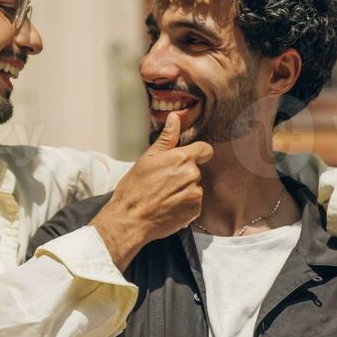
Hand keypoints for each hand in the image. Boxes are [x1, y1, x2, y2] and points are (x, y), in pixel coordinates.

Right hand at [93, 112, 211, 268]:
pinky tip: (169, 207)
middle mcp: (192, 174)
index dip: (198, 152)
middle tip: (164, 182)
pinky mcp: (195, 210)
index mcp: (182, 158)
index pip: (205, 149)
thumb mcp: (147, 158)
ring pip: (194, 187)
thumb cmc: (135, 188)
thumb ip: (166, 138)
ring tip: (164, 196)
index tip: (188, 158)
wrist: (131, 218)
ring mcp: (195, 193)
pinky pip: (194, 203)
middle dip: (184, 174)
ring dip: (184, 190)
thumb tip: (175, 117)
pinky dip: (185, 205)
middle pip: (196, 170)